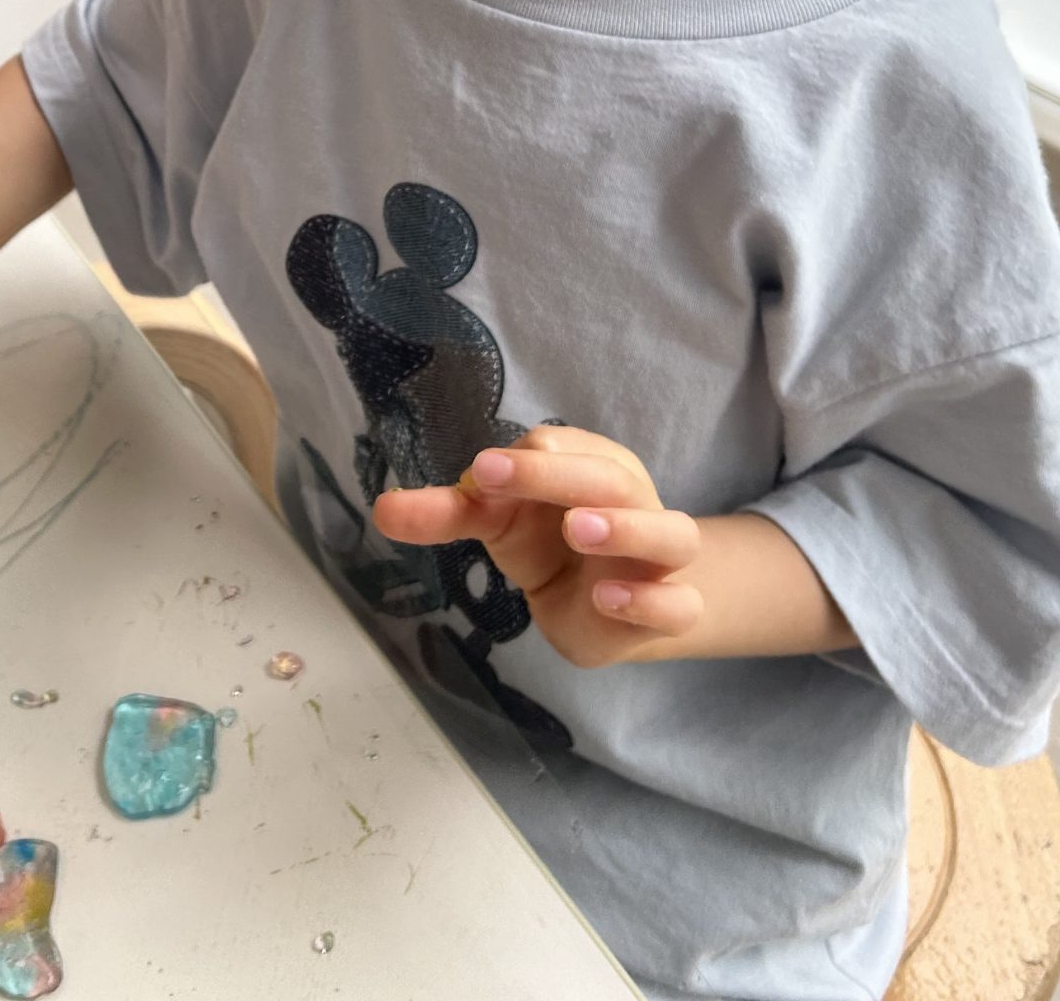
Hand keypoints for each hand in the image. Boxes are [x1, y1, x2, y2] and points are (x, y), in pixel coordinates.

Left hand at [371, 426, 702, 668]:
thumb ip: (446, 513)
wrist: (604, 604)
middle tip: (502, 478)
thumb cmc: (548, 541)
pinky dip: (649, 600)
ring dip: (627, 528)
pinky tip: (606, 598)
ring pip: (671, 533)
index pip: (564, 447)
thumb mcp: (497, 521)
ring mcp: (657, 558)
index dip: (524, 460)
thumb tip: (381, 508)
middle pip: (613, 479)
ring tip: (577, 529)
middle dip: (560, 476)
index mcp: (592, 466)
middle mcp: (634, 502)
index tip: (480, 473)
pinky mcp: (667, 611)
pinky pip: (678, 604)